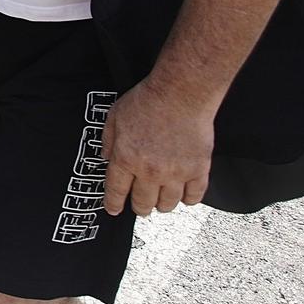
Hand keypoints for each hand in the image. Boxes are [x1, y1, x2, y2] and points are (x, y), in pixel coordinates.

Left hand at [101, 78, 214, 216]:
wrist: (181, 93)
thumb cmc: (147, 100)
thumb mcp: (114, 116)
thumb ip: (108, 141)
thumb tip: (105, 159)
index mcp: (126, 158)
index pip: (116, 191)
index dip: (113, 204)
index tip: (114, 210)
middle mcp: (149, 171)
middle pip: (143, 203)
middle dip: (139, 208)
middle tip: (140, 206)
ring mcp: (175, 173)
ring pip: (167, 204)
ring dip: (162, 205)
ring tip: (161, 201)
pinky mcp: (198, 170)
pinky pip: (194, 197)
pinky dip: (188, 199)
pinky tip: (184, 195)